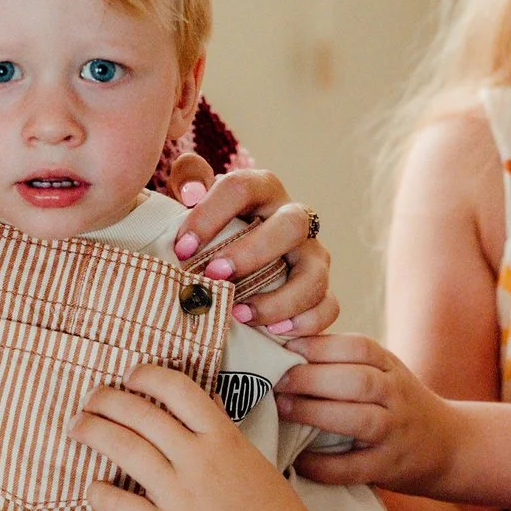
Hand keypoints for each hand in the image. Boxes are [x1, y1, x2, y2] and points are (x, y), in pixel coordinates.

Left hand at [69, 365, 328, 510]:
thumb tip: (196, 402)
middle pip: (140, 412)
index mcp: (223, 437)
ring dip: (93, 432)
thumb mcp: (253, 458)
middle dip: (106, 399)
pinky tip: (91, 486)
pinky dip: (98, 492)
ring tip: (78, 427)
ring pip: (124, 448)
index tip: (130, 375)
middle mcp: (199, 459)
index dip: (146, 374)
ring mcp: (181, 495)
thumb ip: (220, 431)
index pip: (177, 388)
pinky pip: (120, 505)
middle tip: (90, 400)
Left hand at [162, 158, 336, 336]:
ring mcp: (312, 254)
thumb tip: (191, 191)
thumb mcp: (198, 196)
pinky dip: (306, 322)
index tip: (182, 248)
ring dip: (279, 298)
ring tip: (240, 315)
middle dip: (252, 253)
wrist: (242, 253)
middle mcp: (293, 217)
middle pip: (290, 226)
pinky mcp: (322, 288)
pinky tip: (275, 333)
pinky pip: (329, 305)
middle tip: (214, 276)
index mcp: (261, 189)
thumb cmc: (214, 224)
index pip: (242, 188)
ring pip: (314, 273)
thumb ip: (189, 177)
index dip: (210, 216)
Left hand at [274, 334, 455, 495]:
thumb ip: (345, 361)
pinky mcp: (389, 467)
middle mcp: (397, 396)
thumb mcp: (383, 373)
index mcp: (390, 367)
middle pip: (358, 380)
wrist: (450, 446)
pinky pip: (354, 467)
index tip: (286, 347)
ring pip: (360, 419)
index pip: (360, 347)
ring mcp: (396, 432)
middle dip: (312, 378)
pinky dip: (323, 465)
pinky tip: (299, 459)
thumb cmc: (398, 404)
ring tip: (284, 409)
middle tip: (277, 380)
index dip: (321, 345)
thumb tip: (284, 344)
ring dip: (317, 413)